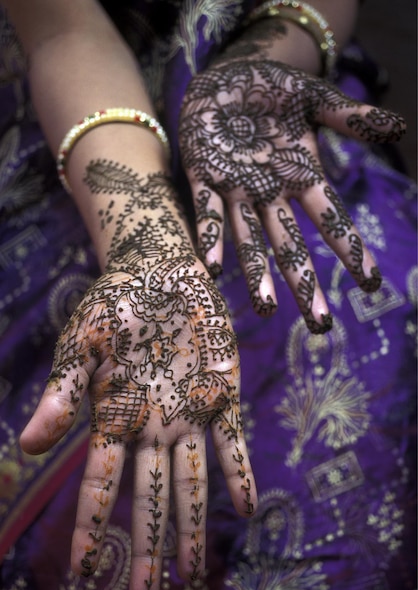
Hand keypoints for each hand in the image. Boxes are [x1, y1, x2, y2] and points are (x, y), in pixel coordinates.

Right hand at [20, 168, 255, 589]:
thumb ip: (61, 394)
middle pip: (149, 494)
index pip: (101, 482)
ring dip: (192, 523)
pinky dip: (238, 472)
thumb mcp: (79, 346)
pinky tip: (244, 508)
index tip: (84, 570)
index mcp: (114, 418)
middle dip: (149, 543)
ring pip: (191, 479)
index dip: (92, 525)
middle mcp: (152, 426)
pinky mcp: (221, 394)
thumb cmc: (112, 306)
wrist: (157, 271)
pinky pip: (232, 441)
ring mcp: (189, 414)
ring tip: (193, 571)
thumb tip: (30, 445)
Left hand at [179, 59, 405, 332]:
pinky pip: (207, 210)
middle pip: (290, 245)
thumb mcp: (316, 99)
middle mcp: (270, 193)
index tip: (371, 283)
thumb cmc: (273, 91)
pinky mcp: (203, 175)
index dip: (350, 249)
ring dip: (256, 272)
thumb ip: (349, 117)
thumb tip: (399, 126)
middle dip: (304, 283)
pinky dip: (210, 236)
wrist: (225, 77)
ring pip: (248, 239)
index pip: (331, 219)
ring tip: (266, 308)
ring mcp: (236, 189)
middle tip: (320, 325)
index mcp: (300, 177)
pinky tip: (212, 267)